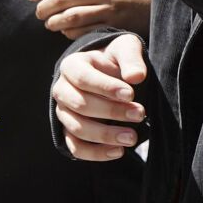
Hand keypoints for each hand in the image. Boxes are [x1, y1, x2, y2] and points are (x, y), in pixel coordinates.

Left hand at [28, 0, 152, 35]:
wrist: (155, 7)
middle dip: (44, 7)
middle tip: (39, 14)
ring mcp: (108, 8)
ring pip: (70, 16)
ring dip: (54, 22)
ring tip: (49, 25)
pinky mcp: (114, 26)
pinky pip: (84, 31)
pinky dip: (69, 33)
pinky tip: (65, 33)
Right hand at [52, 33, 146, 161]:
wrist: (110, 72)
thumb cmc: (116, 59)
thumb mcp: (125, 48)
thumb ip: (131, 58)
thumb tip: (136, 77)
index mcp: (72, 65)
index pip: (82, 78)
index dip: (105, 87)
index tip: (131, 94)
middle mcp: (62, 90)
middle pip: (80, 105)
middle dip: (111, 112)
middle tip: (140, 114)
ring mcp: (64, 112)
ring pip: (77, 128)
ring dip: (105, 135)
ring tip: (132, 137)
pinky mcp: (69, 132)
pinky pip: (76, 148)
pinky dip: (96, 153)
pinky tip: (119, 151)